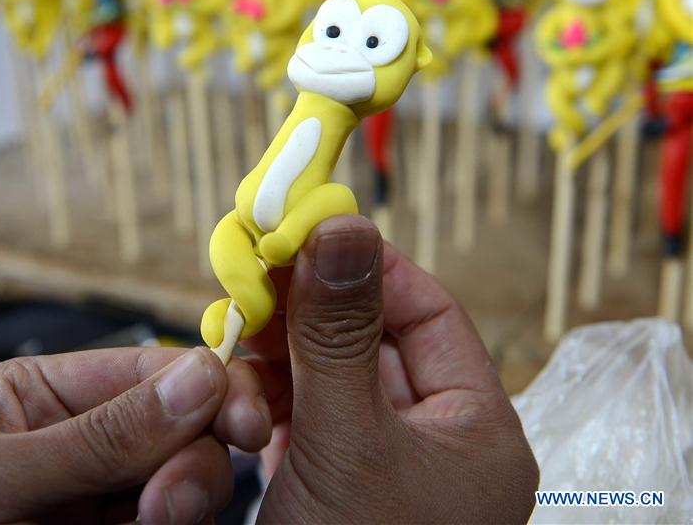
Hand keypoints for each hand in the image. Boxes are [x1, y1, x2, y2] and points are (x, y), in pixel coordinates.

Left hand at [0, 347, 271, 523]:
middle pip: (178, 430)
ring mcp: (96, 505)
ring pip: (182, 487)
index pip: (145, 373)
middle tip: (172, 500)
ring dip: (185, 500)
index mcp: (43, 397)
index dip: (205, 384)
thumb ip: (94, 435)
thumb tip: (198, 376)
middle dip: (194, 455)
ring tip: (155, 522)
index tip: (243, 416)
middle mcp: (81, 446)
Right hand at [243, 215, 538, 522]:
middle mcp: (430, 442)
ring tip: (233, 336)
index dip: (369, 267)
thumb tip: (343, 226)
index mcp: (474, 432)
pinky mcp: (326, 481)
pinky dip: (262, 401)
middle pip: (368, 342)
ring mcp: (375, 463)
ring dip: (274, 360)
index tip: (309, 229)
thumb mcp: (348, 441)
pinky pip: (298, 416)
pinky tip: (234, 394)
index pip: (430, 315)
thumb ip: (339, 336)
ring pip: (324, 377)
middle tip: (255, 276)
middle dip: (305, 313)